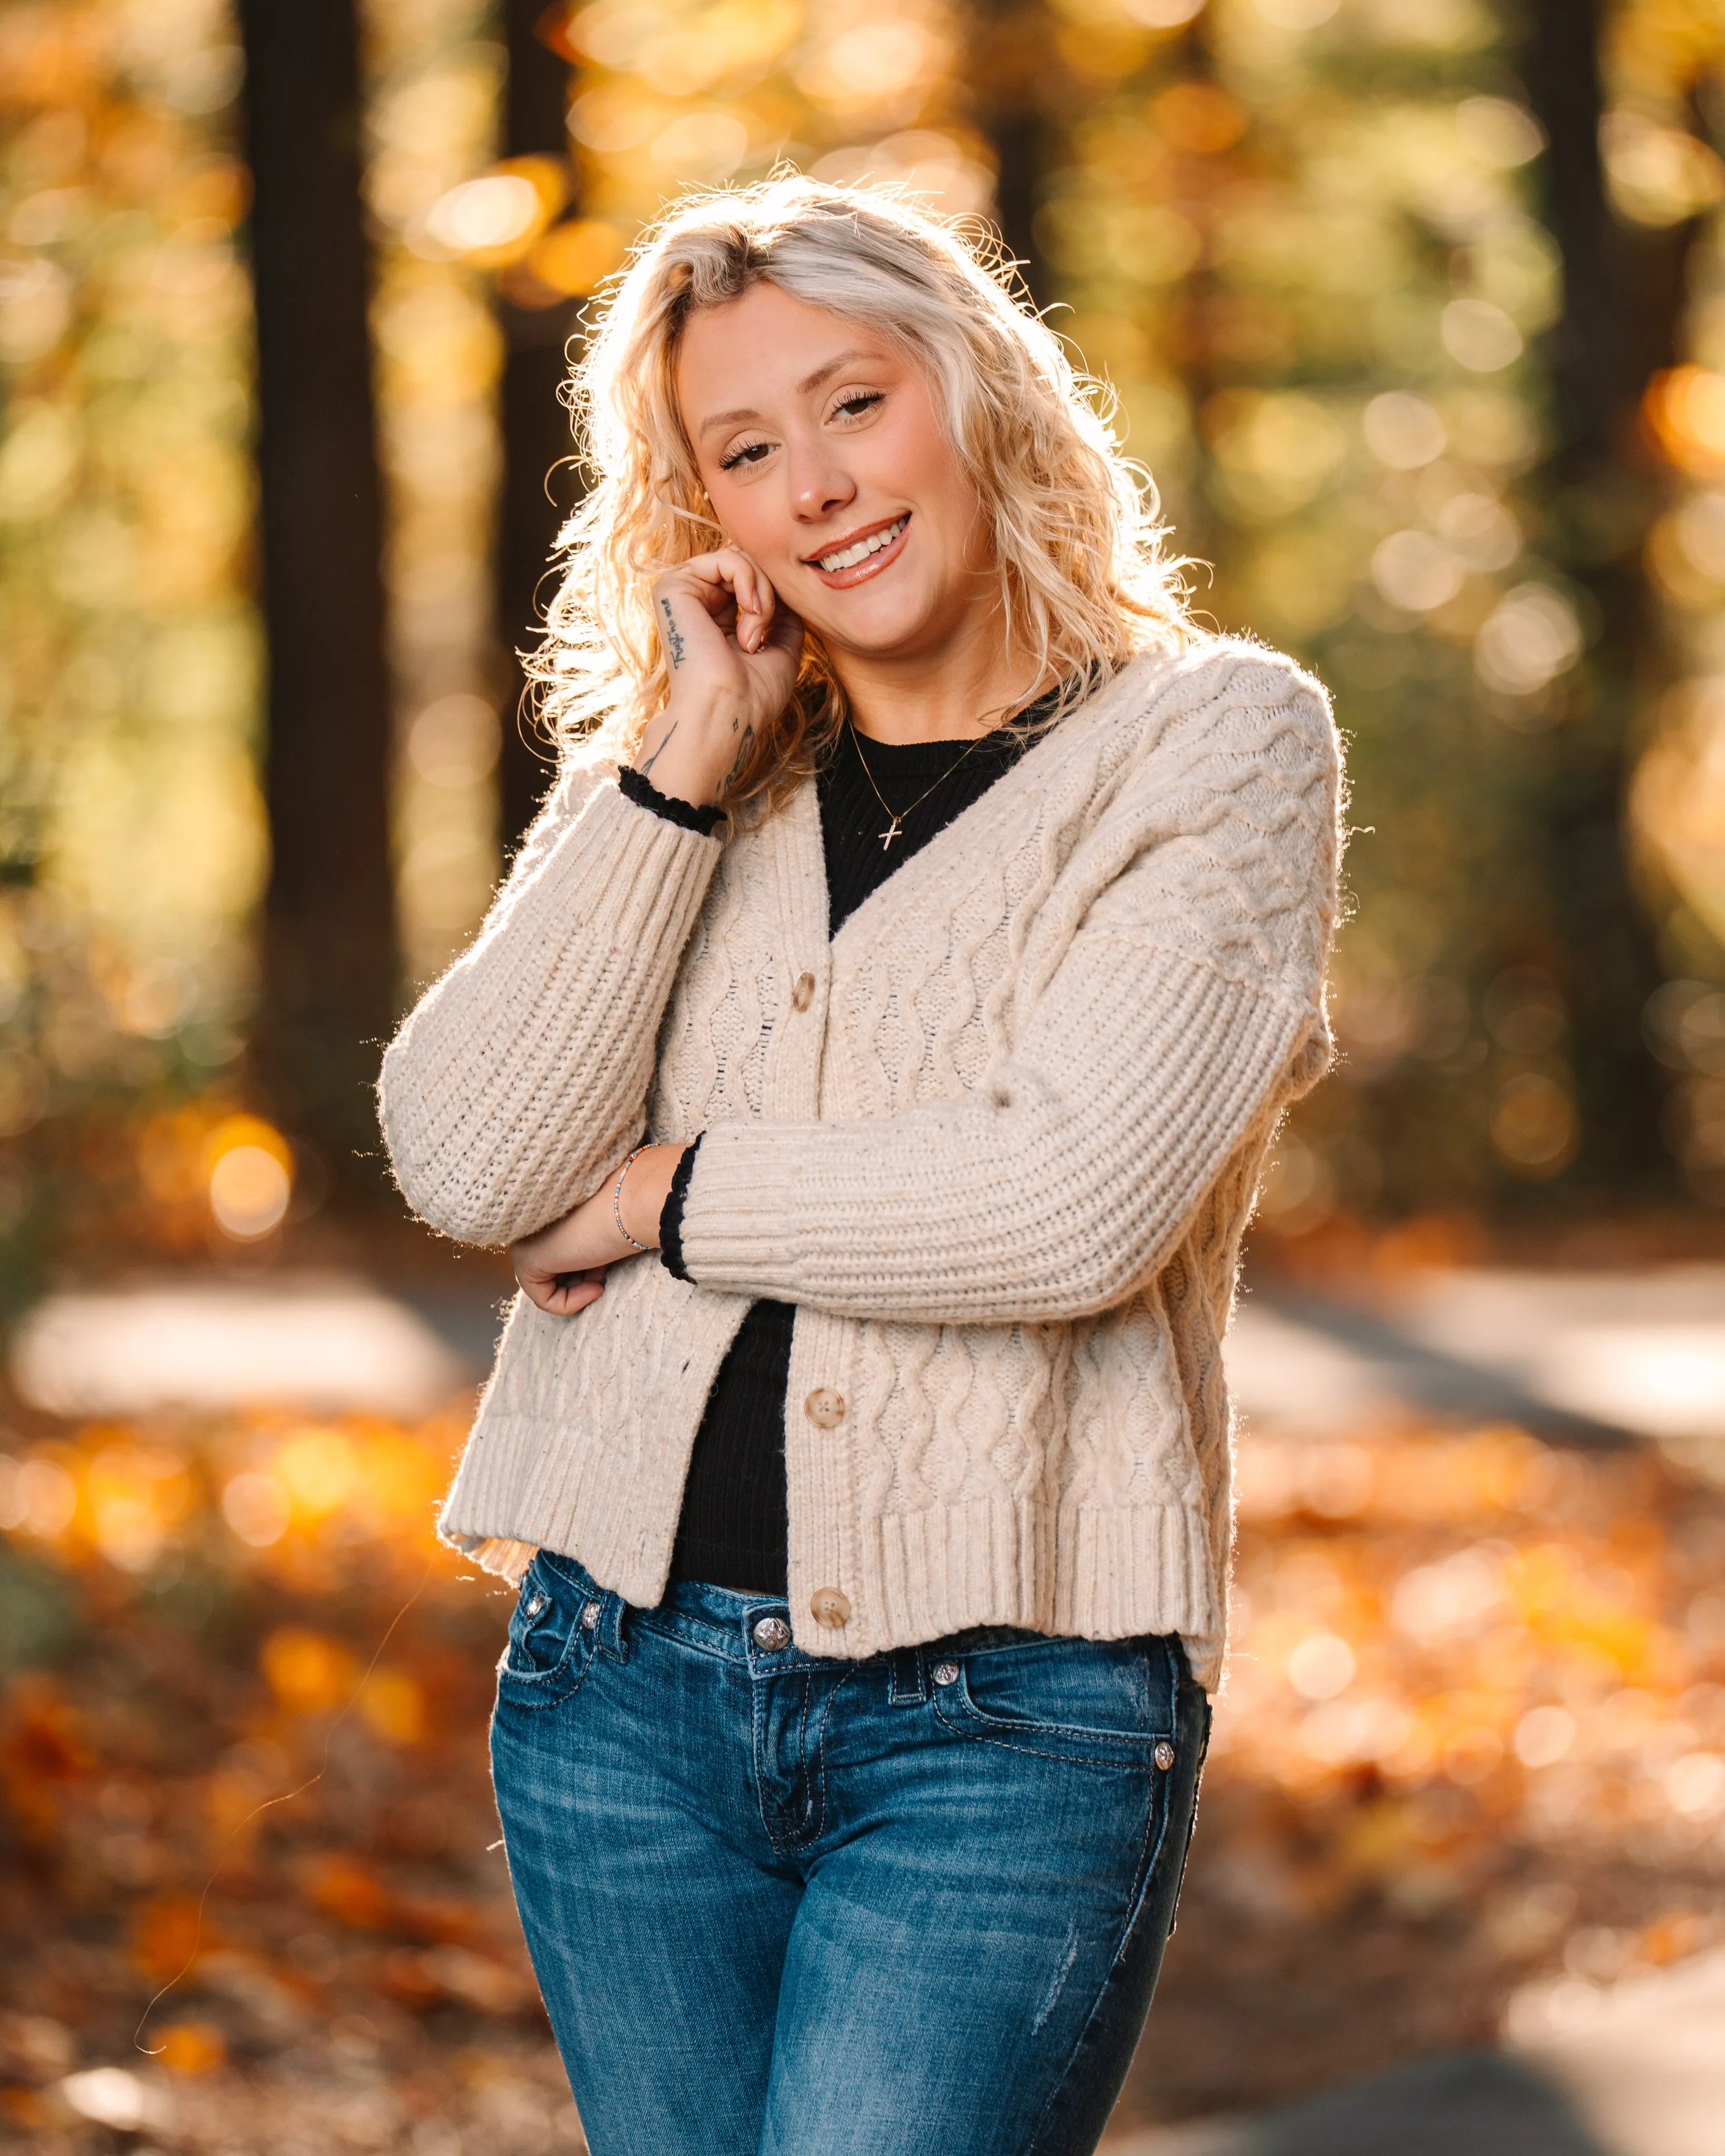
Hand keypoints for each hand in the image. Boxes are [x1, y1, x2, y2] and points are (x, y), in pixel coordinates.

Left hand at [510, 1145, 686, 1314]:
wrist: (630, 1203)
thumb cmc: (624, 1211)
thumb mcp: (598, 1231)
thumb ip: (581, 1244)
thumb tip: (583, 1272)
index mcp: (544, 1211)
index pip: (555, 1254)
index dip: (584, 1266)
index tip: (606, 1262)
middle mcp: (527, 1223)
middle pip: (550, 1269)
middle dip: (579, 1277)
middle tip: (604, 1271)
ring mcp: (522, 1239)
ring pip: (545, 1284)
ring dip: (578, 1290)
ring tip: (601, 1275)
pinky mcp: (525, 1259)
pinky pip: (543, 1298)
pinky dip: (571, 1303)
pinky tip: (595, 1287)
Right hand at [634, 550, 803, 807]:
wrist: (727, 711)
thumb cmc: (752, 696)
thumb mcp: (782, 652)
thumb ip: (784, 619)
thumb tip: (789, 594)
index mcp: (717, 621)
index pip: (754, 582)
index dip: (777, 597)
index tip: (779, 631)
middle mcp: (698, 605)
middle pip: (748, 566)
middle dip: (770, 594)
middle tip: (763, 634)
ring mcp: (684, 595)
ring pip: (740, 560)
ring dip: (762, 594)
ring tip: (754, 633)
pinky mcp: (673, 587)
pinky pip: (727, 559)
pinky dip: (750, 582)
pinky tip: (748, 615)